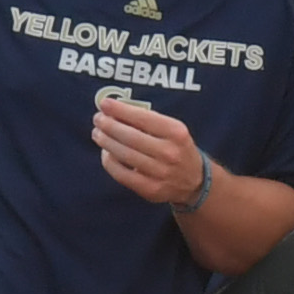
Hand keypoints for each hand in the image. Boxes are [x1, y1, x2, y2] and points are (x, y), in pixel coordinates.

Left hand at [87, 92, 207, 211]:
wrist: (194, 180)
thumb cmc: (177, 148)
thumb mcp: (172, 129)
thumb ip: (147, 120)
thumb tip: (115, 111)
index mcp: (176, 132)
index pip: (143, 118)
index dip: (121, 110)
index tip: (105, 103)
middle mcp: (170, 152)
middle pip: (130, 137)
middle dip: (109, 126)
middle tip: (98, 119)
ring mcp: (161, 173)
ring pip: (124, 155)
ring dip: (106, 142)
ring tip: (98, 133)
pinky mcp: (150, 189)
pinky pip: (121, 174)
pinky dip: (109, 162)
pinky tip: (106, 153)